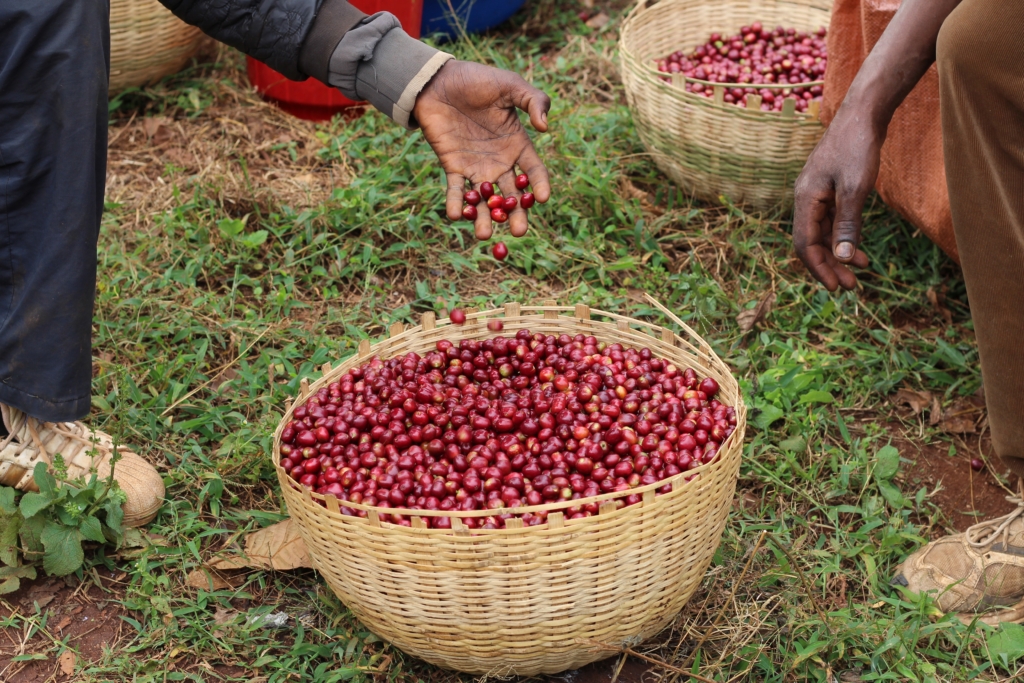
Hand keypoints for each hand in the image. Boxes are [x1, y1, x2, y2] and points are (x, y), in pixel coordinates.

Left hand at [413, 60, 551, 239]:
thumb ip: (533, 100)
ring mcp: (476, 167)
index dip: (539, 185)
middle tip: (518, 232)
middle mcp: (500, 162)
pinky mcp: (453, 167)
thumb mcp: (510, 85)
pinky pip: (457, 190)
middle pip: (512, 195)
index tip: (543, 199)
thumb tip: (545, 127)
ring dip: (484, 218)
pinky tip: (456, 216)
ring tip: (483, 235)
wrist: (439, 80)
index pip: (534, 171)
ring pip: (485, 199)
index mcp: (517, 144)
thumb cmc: (478, 80)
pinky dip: (456, 203)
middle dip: (515, 214)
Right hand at [792, 110, 882, 290]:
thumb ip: (847, 224)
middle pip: (811, 242)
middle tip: (851, 287)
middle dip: (829, 266)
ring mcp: (816, 194)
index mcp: (805, 199)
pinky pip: (831, 220)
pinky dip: (843, 236)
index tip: (837, 287)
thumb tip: (841, 258)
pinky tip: (857, 247)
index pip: (804, 244)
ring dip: (837, 253)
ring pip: (822, 233)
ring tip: (859, 270)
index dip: (819, 268)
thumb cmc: (858, 147)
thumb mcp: (855, 189)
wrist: (863, 114)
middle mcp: (805, 199)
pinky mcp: (829, 189)